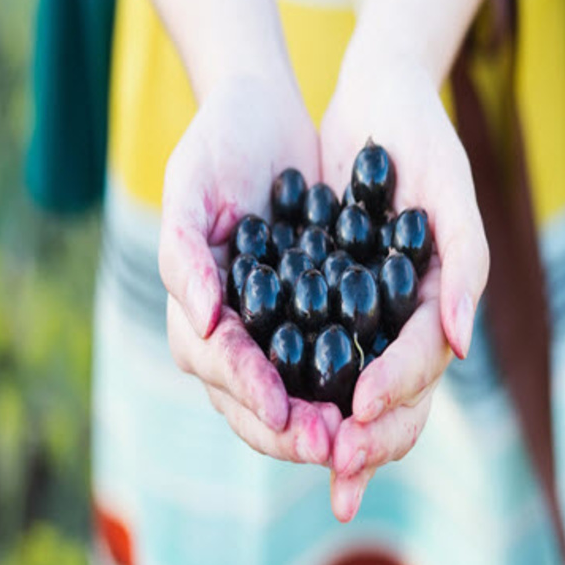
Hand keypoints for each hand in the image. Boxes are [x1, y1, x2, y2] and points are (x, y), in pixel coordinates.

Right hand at [160, 75, 341, 464]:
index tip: (284, 411)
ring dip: (324, 424)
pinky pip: (329, 365)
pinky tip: (379, 403)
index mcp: (198, 314)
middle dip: (291, 429)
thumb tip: (208, 321)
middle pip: (255, 400)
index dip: (249, 391)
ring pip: (294, 397)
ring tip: (358, 441)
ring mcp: (273, 332)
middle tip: (332, 447)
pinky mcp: (313, 317)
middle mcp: (234, 335)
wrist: (263, 116)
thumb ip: (184, 254)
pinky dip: (350, 390)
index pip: (219, 366)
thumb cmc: (216, 146)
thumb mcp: (190, 188)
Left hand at [320, 54, 489, 520]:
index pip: (424, 364)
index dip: (397, 390)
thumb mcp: (448, 191)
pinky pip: (311, 355)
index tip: (362, 413)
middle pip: (394, 399)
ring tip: (302, 456)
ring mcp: (366, 317)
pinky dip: (295, 386)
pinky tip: (272, 411)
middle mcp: (404, 322)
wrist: (375, 101)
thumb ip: (465, 265)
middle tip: (337, 469)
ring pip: (351, 392)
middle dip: (368, 439)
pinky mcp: (324, 302)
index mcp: (439, 304)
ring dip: (329, 430)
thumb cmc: (421, 138)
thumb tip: (463, 347)